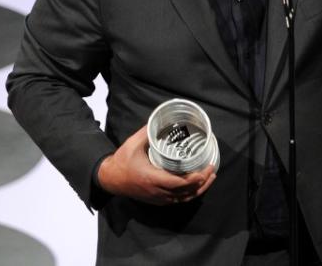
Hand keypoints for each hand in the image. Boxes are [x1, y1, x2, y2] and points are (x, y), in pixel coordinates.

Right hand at [97, 125, 216, 205]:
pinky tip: (195, 186)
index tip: (206, 169)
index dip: (195, 179)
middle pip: (185, 193)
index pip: (179, 183)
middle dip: (202, 184)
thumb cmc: (121, 161)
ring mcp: (157, 198)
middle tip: (211, 171)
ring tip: (208, 179)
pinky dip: (188, 195)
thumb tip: (158, 119)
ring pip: (182, 199)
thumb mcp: (133, 144)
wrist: (110, 179)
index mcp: (152, 178)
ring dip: (197, 191)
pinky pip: (176, 201)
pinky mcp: (156, 200)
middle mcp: (156, 191)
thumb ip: (147, 131)